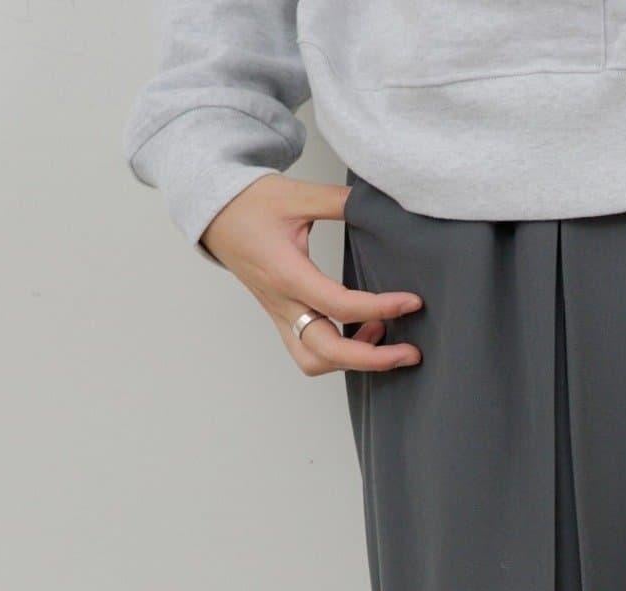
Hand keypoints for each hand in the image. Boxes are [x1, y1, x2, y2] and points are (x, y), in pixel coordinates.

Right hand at [202, 175, 422, 376]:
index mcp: (286, 273)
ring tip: (384, 336)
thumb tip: (379, 206)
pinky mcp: (282, 318)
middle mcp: (282, 303)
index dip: (380, 308)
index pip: (339, 305)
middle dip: (373, 359)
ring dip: (352, 361)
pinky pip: (310, 352)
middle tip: (410, 352)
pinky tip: (365, 330)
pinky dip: (340, 354)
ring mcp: (280, 315)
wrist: (213, 212)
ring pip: (315, 361)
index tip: (412, 302)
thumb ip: (339, 202)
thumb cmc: (248, 203)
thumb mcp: (296, 194)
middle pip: (327, 352)